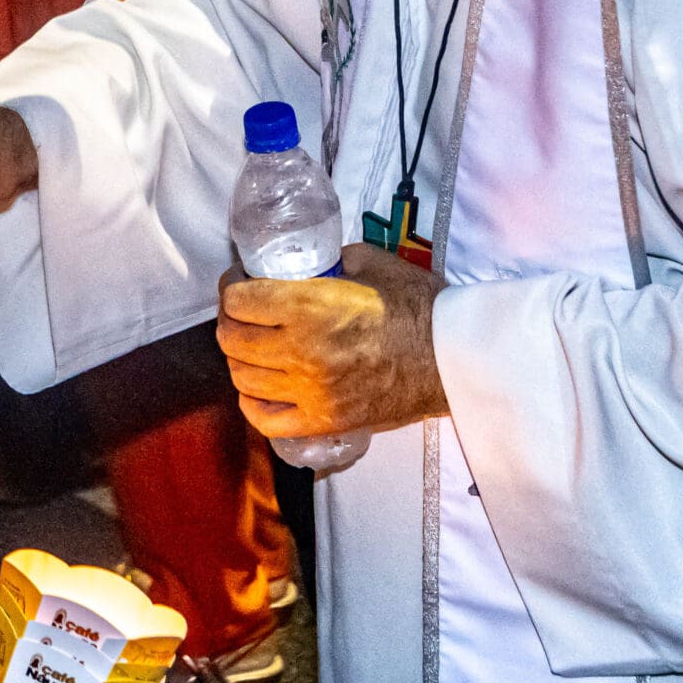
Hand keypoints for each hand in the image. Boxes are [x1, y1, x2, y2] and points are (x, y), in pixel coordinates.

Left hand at [217, 244, 447, 439]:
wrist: (451, 357)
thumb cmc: (415, 305)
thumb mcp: (369, 263)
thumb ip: (329, 260)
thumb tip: (306, 264)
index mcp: (308, 307)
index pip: (238, 300)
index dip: (231, 286)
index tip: (239, 281)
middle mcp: (300, 351)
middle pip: (232, 339)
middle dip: (231, 320)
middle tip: (245, 312)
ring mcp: (309, 392)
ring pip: (243, 377)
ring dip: (240, 358)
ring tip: (254, 346)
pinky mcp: (322, 421)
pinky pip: (264, 419)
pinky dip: (253, 401)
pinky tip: (260, 386)